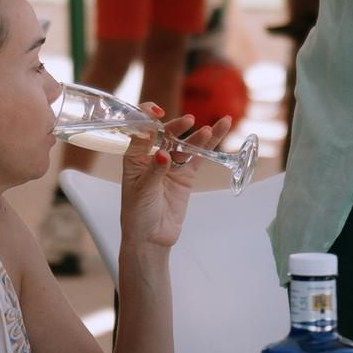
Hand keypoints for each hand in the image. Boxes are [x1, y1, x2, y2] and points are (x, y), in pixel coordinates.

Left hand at [121, 105, 229, 250]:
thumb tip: (164, 154)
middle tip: (188, 121)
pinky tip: (218, 132)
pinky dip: (208, 146)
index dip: (148, 118)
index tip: (159, 113)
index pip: (141, 130)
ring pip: (186, 145)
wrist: (151, 238)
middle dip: (177, 126)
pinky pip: (198, 158)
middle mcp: (152, 157)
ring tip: (217, 126)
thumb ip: (155, 172)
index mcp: (134, 157)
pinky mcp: (185, 176)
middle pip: (166, 134)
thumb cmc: (137, 214)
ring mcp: (171, 166)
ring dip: (200, 135)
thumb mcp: (142, 192)